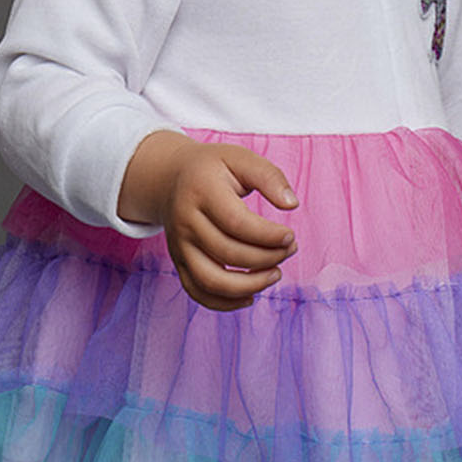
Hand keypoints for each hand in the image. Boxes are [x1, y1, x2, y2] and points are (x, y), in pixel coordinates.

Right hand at [118, 132, 298, 310]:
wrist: (170, 178)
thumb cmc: (214, 168)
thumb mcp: (240, 158)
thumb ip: (269, 177)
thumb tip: (292, 205)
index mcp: (202, 191)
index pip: (236, 223)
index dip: (268, 235)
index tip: (290, 236)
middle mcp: (185, 221)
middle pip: (228, 253)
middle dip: (267, 258)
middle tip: (290, 249)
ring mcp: (179, 245)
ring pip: (211, 280)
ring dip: (249, 286)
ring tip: (275, 274)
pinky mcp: (179, 262)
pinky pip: (198, 292)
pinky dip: (225, 303)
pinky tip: (251, 296)